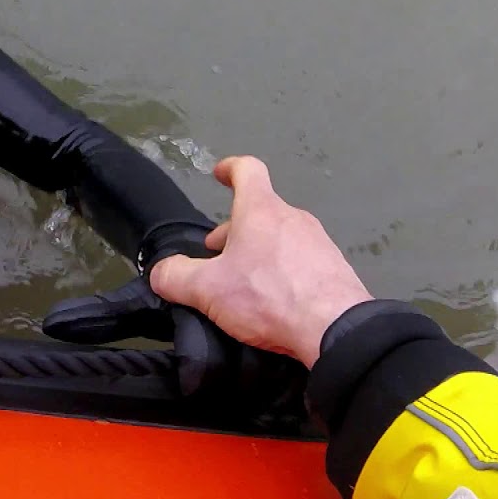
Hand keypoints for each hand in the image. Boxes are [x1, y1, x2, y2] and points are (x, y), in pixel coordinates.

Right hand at [149, 156, 372, 368]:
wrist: (336, 330)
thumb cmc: (268, 297)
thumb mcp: (207, 290)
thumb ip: (175, 277)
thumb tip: (161, 272)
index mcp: (261, 211)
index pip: (247, 170)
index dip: (230, 168)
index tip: (219, 175)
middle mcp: (293, 218)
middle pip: (260, 210)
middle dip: (234, 229)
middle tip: (216, 257)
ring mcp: (319, 243)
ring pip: (280, 237)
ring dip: (257, 252)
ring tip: (243, 284)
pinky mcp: (335, 270)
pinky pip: (300, 261)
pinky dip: (281, 272)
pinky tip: (274, 301)